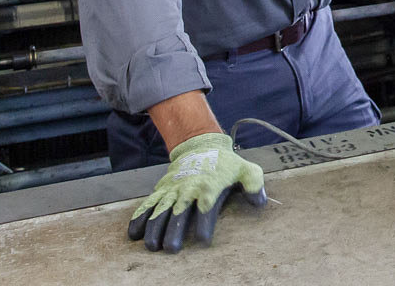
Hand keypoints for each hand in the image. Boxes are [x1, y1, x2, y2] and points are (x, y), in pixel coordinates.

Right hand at [128, 132, 267, 252]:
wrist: (201, 146)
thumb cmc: (226, 164)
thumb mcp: (245, 169)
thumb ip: (255, 183)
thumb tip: (260, 201)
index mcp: (210, 185)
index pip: (207, 205)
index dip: (205, 222)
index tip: (204, 238)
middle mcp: (189, 187)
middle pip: (180, 210)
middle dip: (174, 230)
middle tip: (171, 248)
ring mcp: (173, 189)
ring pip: (161, 209)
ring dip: (155, 228)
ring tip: (151, 246)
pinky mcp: (161, 189)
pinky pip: (148, 204)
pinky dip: (139, 218)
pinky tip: (134, 234)